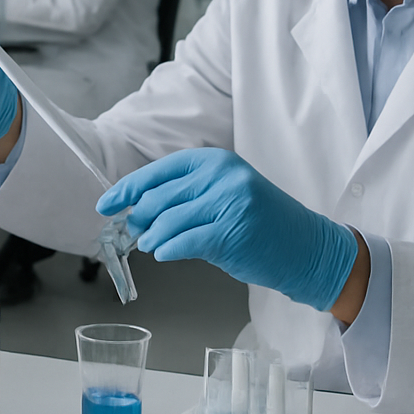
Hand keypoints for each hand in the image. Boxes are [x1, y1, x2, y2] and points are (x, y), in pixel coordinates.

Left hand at [96, 148, 357, 311]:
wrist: (307, 247)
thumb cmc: (261, 224)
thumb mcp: (224, 195)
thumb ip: (185, 197)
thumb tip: (136, 211)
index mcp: (216, 160)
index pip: (159, 170)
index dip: (128, 188)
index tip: (106, 203)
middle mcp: (222, 175)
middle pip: (160, 196)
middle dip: (138, 216)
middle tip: (133, 231)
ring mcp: (229, 202)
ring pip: (169, 220)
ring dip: (151, 236)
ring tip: (150, 244)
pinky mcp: (233, 231)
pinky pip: (186, 240)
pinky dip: (168, 248)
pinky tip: (163, 253)